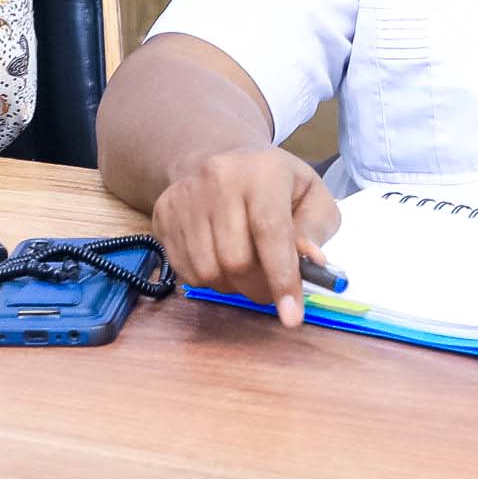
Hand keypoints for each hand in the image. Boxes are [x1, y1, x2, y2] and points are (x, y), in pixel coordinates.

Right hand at [149, 146, 340, 327]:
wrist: (226, 160)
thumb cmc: (278, 185)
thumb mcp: (313, 198)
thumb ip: (314, 231)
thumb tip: (311, 262)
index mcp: (263, 171)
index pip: (270, 231)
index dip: (282, 278)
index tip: (292, 318)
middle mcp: (219, 178)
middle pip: (236, 259)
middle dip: (258, 288)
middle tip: (270, 291)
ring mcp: (185, 195)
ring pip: (207, 271)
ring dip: (232, 287)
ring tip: (246, 272)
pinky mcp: (163, 212)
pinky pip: (185, 270)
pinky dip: (208, 280)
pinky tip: (221, 261)